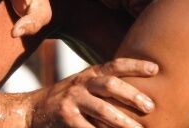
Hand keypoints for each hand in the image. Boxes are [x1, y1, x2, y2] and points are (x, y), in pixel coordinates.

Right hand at [30, 58, 158, 127]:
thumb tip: (140, 93)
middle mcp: (82, 84)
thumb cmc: (68, 98)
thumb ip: (105, 85)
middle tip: (151, 106)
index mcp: (90, 73)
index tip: (156, 69)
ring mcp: (73, 101)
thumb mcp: (84, 84)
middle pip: (111, 85)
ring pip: (102, 110)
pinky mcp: (66, 118)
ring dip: (123, 121)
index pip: (115, 65)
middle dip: (132, 95)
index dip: (135, 65)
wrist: (32, 109)